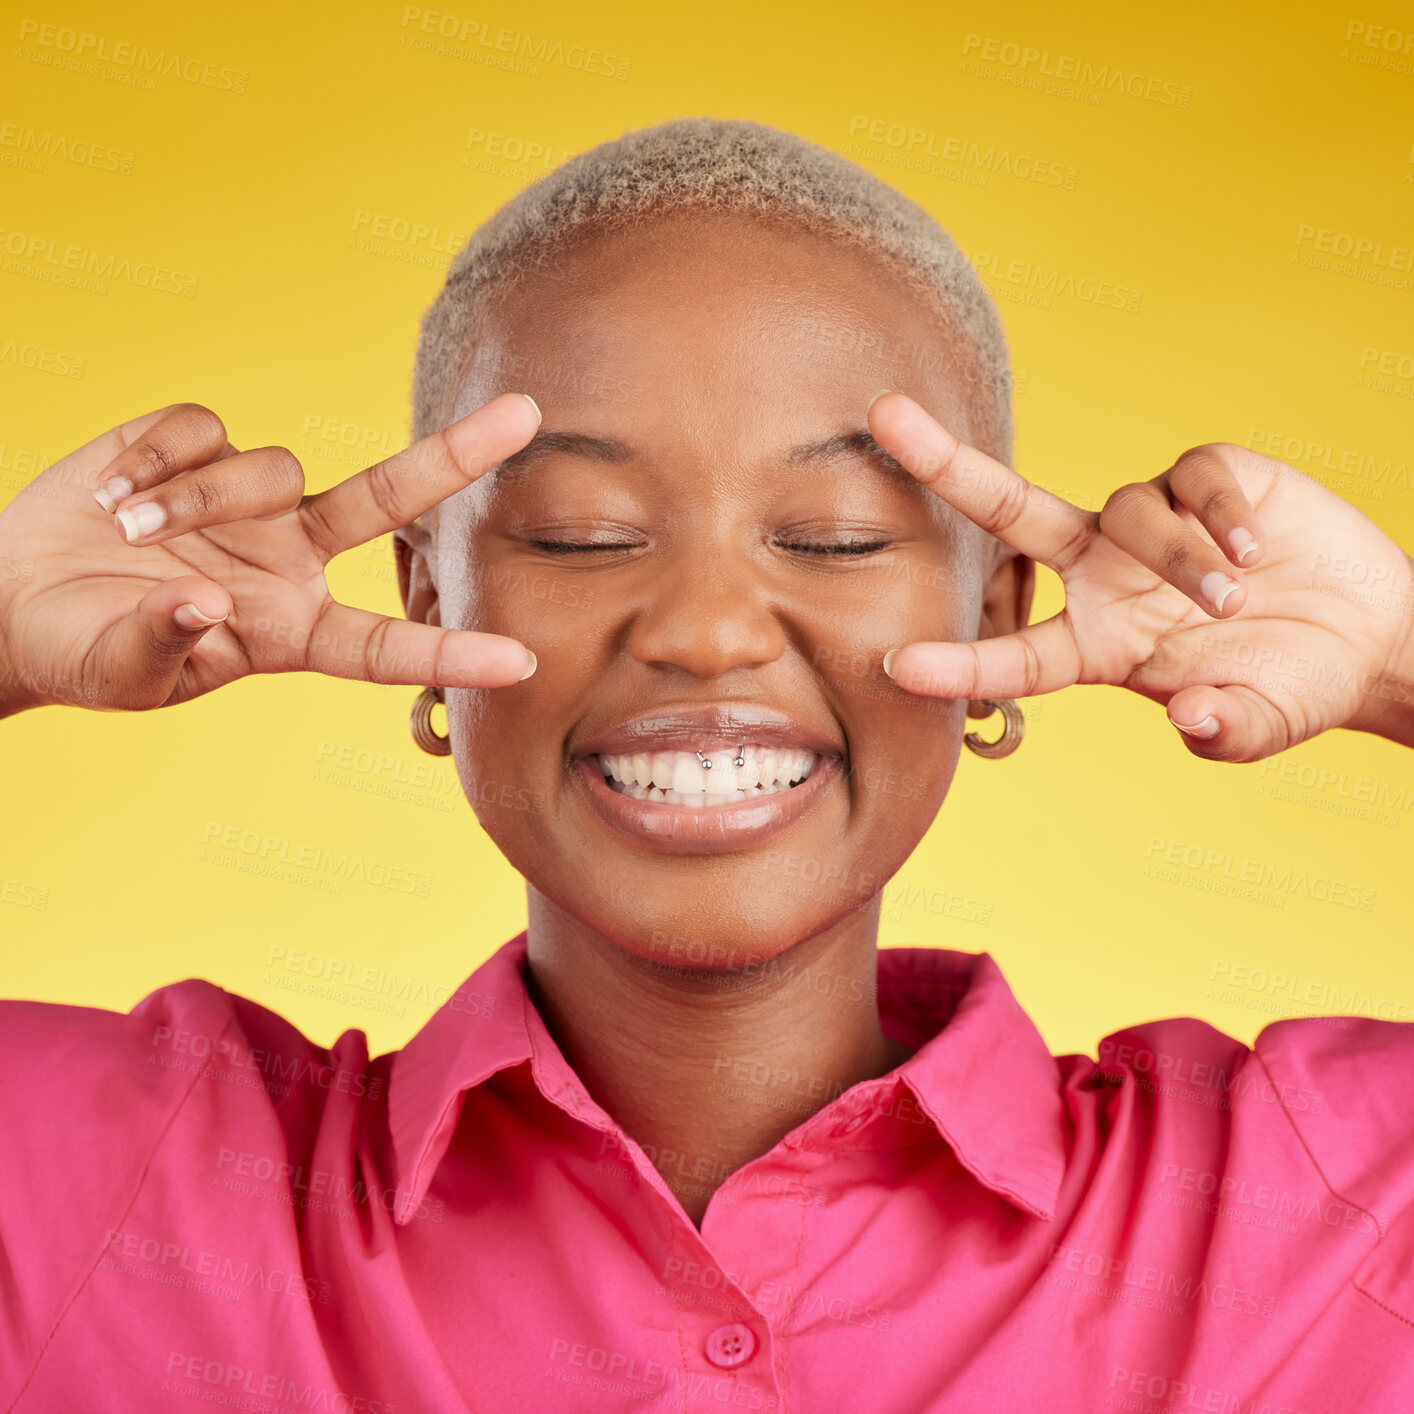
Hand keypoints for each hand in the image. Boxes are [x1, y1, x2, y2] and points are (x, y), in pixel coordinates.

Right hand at [0, 393, 541, 715]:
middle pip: (388, 500)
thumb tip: (202, 602)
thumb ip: (162, 645)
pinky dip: (155, 457)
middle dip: (453, 456)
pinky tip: (112, 492)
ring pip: (269, 466)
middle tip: (526, 415)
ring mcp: (249, 499)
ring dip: (196, 496)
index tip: (518, 662)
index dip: (447, 655)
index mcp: (290, 630)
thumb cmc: (82, 652)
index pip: (381, 646)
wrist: (16, 596)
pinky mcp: (197, 447)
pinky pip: (202, 428)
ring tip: (127, 528)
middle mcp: (289, 557)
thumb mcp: (118, 673)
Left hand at [867, 392, 1413, 762]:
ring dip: (1178, 557)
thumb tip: (1192, 719)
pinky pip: (1194, 480)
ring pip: (1128, 512)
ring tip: (1236, 598)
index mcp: (1096, 643)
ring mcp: (1151, 521)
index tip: (898, 669)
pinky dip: (1221, 515)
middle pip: (1009, 512)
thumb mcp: (1258, 725)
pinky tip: (1256, 550)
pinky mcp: (1209, 479)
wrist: (1369, 636)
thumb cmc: (1294, 686)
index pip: (1015, 654)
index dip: (960, 665)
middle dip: (945, 464)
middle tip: (882, 417)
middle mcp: (1105, 573)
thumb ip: (1226, 731)